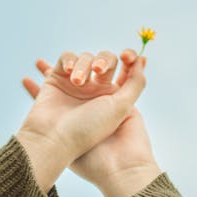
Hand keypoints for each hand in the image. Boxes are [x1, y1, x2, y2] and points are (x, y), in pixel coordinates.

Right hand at [17, 49, 146, 191]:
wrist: (53, 139)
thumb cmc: (89, 128)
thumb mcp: (122, 106)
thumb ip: (136, 82)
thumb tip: (142, 60)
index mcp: (113, 97)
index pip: (125, 70)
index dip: (129, 59)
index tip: (126, 57)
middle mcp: (95, 89)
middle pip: (105, 59)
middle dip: (104, 60)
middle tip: (99, 70)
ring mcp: (76, 84)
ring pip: (85, 58)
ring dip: (84, 65)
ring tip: (77, 82)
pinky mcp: (57, 79)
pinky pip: (66, 58)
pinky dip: (69, 60)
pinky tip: (68, 71)